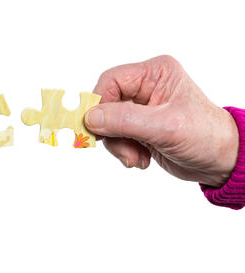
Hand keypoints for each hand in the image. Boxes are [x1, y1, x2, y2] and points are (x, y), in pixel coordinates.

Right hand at [84, 55, 238, 186]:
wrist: (220, 161)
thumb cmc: (205, 136)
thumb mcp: (164, 128)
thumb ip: (125, 121)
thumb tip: (90, 118)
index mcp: (155, 74)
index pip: (111, 81)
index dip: (99, 103)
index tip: (95, 128)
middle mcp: (146, 87)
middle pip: (106, 104)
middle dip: (112, 132)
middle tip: (125, 151)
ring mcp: (141, 108)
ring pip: (108, 124)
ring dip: (118, 145)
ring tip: (137, 158)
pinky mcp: (138, 127)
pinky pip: (116, 137)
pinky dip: (124, 151)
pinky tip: (141, 158)